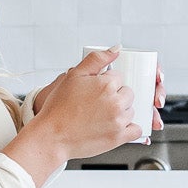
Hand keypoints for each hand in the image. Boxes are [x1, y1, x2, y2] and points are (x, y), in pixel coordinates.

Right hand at [5, 49, 149, 186]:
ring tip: (100, 117)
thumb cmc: (58, 109)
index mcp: (106, 85)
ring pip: (131, 111)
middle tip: (96, 106)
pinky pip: (136, 130)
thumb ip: (96, 59)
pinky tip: (114, 127)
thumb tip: (116, 49)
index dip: (104, 84)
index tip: (93, 93)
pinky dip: (128, 129)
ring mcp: (118, 121)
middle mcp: (115, 102)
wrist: (51, 137)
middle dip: (115, 97)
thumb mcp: (73, 76)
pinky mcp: (118, 137)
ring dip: (121, 113)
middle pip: (127, 93)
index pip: (118, 78)